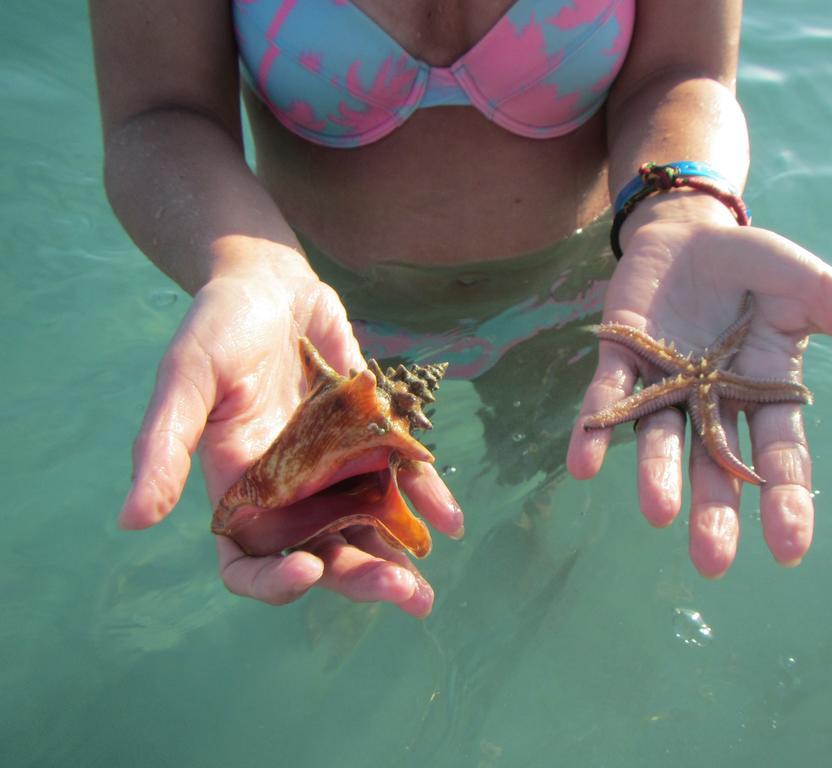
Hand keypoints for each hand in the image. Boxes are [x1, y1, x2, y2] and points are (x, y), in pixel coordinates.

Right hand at [120, 261, 462, 614]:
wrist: (269, 281)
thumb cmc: (218, 327)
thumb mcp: (187, 378)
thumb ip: (162, 445)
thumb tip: (131, 520)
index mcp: (241, 489)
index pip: (249, 559)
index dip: (273, 581)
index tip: (307, 572)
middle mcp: (291, 490)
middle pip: (322, 553)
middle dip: (359, 579)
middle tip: (403, 595)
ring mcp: (335, 467)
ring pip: (365, 528)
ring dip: (397, 560)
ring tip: (424, 592)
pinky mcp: (371, 439)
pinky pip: (401, 478)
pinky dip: (425, 500)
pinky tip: (449, 520)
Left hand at [567, 216, 831, 576]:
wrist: (691, 230)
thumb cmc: (759, 266)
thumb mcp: (819, 291)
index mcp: (764, 392)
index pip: (778, 454)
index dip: (783, 499)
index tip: (788, 550)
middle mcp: (712, 401)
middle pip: (714, 463)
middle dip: (715, 509)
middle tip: (713, 560)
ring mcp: (664, 382)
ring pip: (660, 439)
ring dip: (656, 475)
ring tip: (658, 513)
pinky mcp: (621, 357)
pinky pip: (605, 399)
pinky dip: (593, 430)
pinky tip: (583, 462)